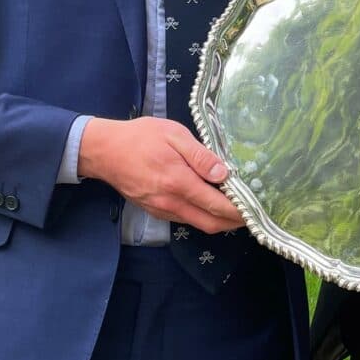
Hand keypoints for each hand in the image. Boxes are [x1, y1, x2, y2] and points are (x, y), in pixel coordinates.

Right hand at [78, 117, 243, 233]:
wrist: (103, 151)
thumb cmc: (140, 137)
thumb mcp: (174, 135)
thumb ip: (201, 156)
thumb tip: (224, 174)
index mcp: (178, 182)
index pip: (217, 205)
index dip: (239, 211)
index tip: (256, 208)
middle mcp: (171, 202)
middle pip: (210, 223)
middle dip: (234, 222)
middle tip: (251, 213)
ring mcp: (161, 209)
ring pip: (198, 223)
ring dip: (218, 220)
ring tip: (235, 207)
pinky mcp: (155, 210)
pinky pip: (184, 219)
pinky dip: (201, 216)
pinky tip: (209, 203)